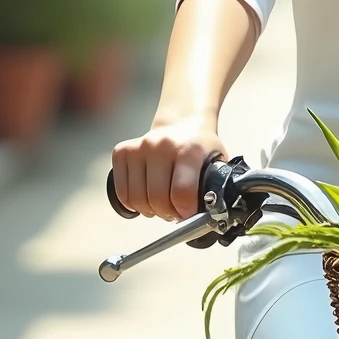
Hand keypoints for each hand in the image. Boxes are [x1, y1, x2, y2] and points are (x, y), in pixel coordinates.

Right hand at [111, 115, 225, 220]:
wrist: (183, 122)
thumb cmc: (200, 148)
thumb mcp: (217, 163)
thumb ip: (214, 188)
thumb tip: (211, 216)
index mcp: (190, 149)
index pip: (182, 193)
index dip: (185, 212)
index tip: (189, 216)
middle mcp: (162, 145)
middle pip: (157, 199)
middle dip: (168, 214)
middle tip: (175, 212)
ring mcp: (140, 147)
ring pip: (137, 199)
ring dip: (150, 210)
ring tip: (161, 204)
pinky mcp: (123, 151)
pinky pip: (122, 191)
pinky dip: (132, 203)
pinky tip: (145, 198)